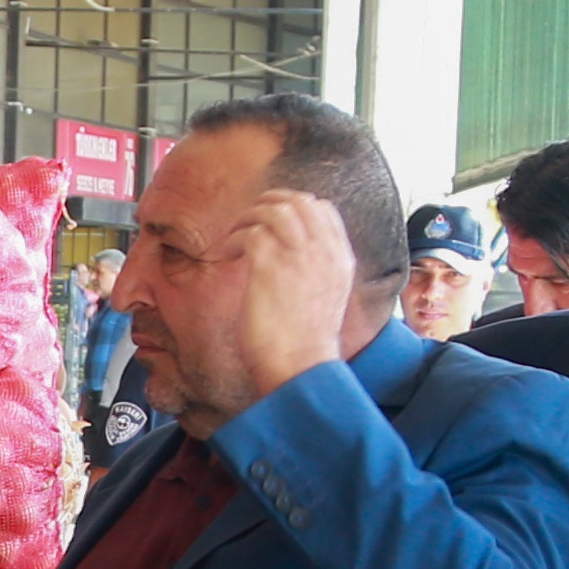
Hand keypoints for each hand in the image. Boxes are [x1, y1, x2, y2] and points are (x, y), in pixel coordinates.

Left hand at [224, 188, 362, 399]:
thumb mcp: (326, 297)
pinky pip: (250, 232)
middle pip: (298, 201)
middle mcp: (323, 251)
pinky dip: (234, 238)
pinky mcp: (270, 266)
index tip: (273, 218)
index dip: (294, 206)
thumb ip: (316, 271)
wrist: (300, 366)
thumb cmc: (305, 342)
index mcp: (340, 257)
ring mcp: (298, 256)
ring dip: (247, 218)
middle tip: (248, 219)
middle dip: (268, 202)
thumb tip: (291, 258)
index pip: (323, 209)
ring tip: (235, 237)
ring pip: (272, 211)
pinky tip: (228, 255)